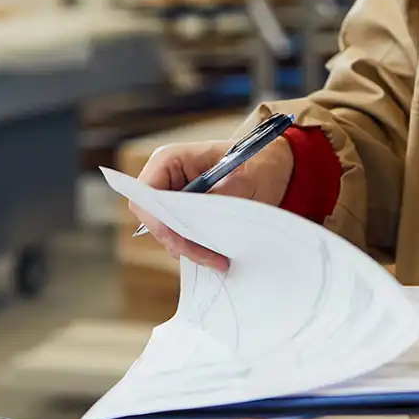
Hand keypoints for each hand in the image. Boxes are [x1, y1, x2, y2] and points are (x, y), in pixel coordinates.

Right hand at [131, 136, 294, 270]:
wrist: (273, 167)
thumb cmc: (257, 163)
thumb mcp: (242, 180)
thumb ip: (215, 199)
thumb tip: (195, 224)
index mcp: (170, 160)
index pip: (145, 195)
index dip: (157, 220)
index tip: (181, 240)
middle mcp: (165, 179)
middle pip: (153, 219)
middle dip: (179, 241)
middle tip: (212, 258)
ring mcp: (173, 198)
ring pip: (166, 233)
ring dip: (191, 249)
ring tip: (221, 258)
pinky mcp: (184, 215)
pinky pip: (180, 238)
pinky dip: (197, 249)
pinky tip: (219, 254)